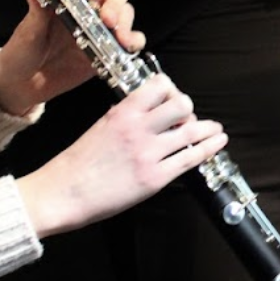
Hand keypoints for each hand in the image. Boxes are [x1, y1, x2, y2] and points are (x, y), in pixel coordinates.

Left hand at [0, 0, 145, 113]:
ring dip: (126, 22)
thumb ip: (36, 7)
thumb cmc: (22, 51)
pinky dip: (134, 41)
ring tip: (118, 36)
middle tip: (107, 19)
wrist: (23, 85)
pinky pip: (129, 43)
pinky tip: (127, 46)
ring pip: (125, 15)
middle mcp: (88, 11)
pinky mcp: (107, 53)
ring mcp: (99, 32)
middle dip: (115, 2)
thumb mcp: (28, 29)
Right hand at [17, 75, 226, 236]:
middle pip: (181, 105)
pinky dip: (208, 149)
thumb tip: (143, 110)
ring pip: (191, 131)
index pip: (159, 86)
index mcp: (122, 113)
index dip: (171, 89)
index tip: (172, 96)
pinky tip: (216, 144)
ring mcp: (149, 154)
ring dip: (208, 129)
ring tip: (215, 130)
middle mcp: (138, 129)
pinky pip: (190, 159)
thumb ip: (124, 116)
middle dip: (188, 109)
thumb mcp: (99, 127)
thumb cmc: (75, 165)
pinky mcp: (155, 178)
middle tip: (188, 118)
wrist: (63, 194)